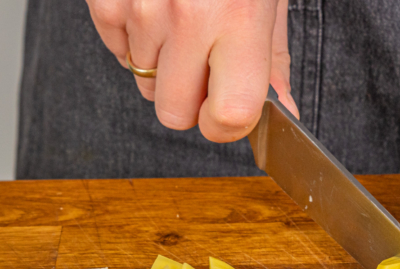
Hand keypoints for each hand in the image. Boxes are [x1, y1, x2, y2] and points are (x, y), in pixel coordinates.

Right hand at [85, 0, 297, 141]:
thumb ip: (273, 59)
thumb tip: (282, 113)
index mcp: (239, 21)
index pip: (227, 116)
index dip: (226, 125)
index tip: (229, 113)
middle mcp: (189, 17)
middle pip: (175, 113)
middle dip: (191, 102)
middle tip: (205, 68)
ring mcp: (141, 5)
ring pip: (143, 82)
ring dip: (164, 65)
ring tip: (183, 20)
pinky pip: (116, 51)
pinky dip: (135, 40)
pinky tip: (156, 8)